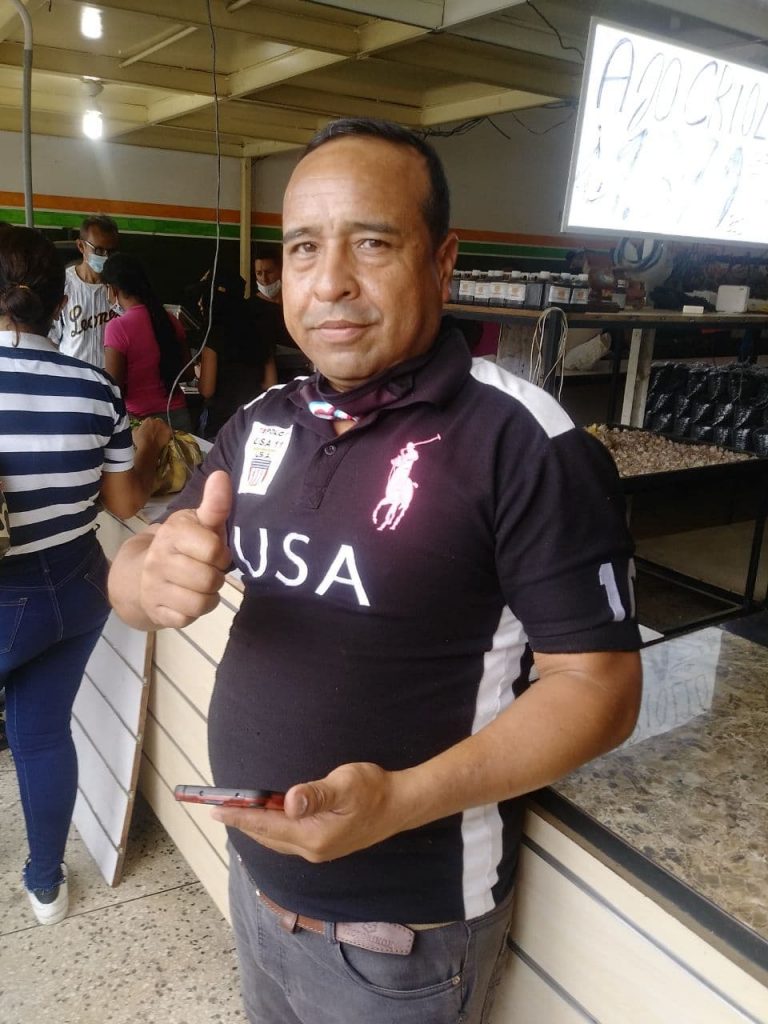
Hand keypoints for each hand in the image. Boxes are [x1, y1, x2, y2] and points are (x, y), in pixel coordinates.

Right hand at [133, 416, 172, 450]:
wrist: (148, 449)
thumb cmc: (140, 441)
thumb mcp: (134, 432)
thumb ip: (138, 427)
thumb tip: (139, 427)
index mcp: (148, 420)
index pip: (150, 420)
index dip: (149, 425)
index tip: (149, 429)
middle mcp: (157, 421)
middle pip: (158, 422)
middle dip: (157, 426)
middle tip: (155, 432)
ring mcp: (164, 426)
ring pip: (164, 426)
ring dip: (162, 429)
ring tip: (160, 436)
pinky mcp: (169, 432)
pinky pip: (169, 431)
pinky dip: (168, 434)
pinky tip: (165, 438)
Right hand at [140, 470, 232, 627]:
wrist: (139, 575)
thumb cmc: (182, 546)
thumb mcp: (199, 522)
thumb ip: (214, 504)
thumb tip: (222, 475)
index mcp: (173, 533)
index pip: (213, 549)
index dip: (220, 553)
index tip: (214, 551)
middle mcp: (159, 559)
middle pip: (210, 579)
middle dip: (215, 576)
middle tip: (207, 570)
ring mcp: (154, 588)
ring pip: (201, 602)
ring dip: (208, 596)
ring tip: (200, 585)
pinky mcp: (156, 612)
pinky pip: (187, 619)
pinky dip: (193, 612)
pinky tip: (187, 600)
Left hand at [211, 762, 406, 862]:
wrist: (401, 805)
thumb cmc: (374, 790)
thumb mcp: (346, 784)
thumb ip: (316, 794)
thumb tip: (289, 802)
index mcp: (313, 836)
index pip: (266, 826)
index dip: (239, 817)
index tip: (215, 810)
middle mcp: (312, 849)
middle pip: (267, 837)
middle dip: (242, 823)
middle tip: (218, 809)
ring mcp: (318, 850)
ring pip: (277, 840)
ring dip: (256, 828)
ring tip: (236, 815)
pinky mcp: (324, 845)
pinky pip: (287, 840)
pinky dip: (271, 830)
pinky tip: (268, 820)